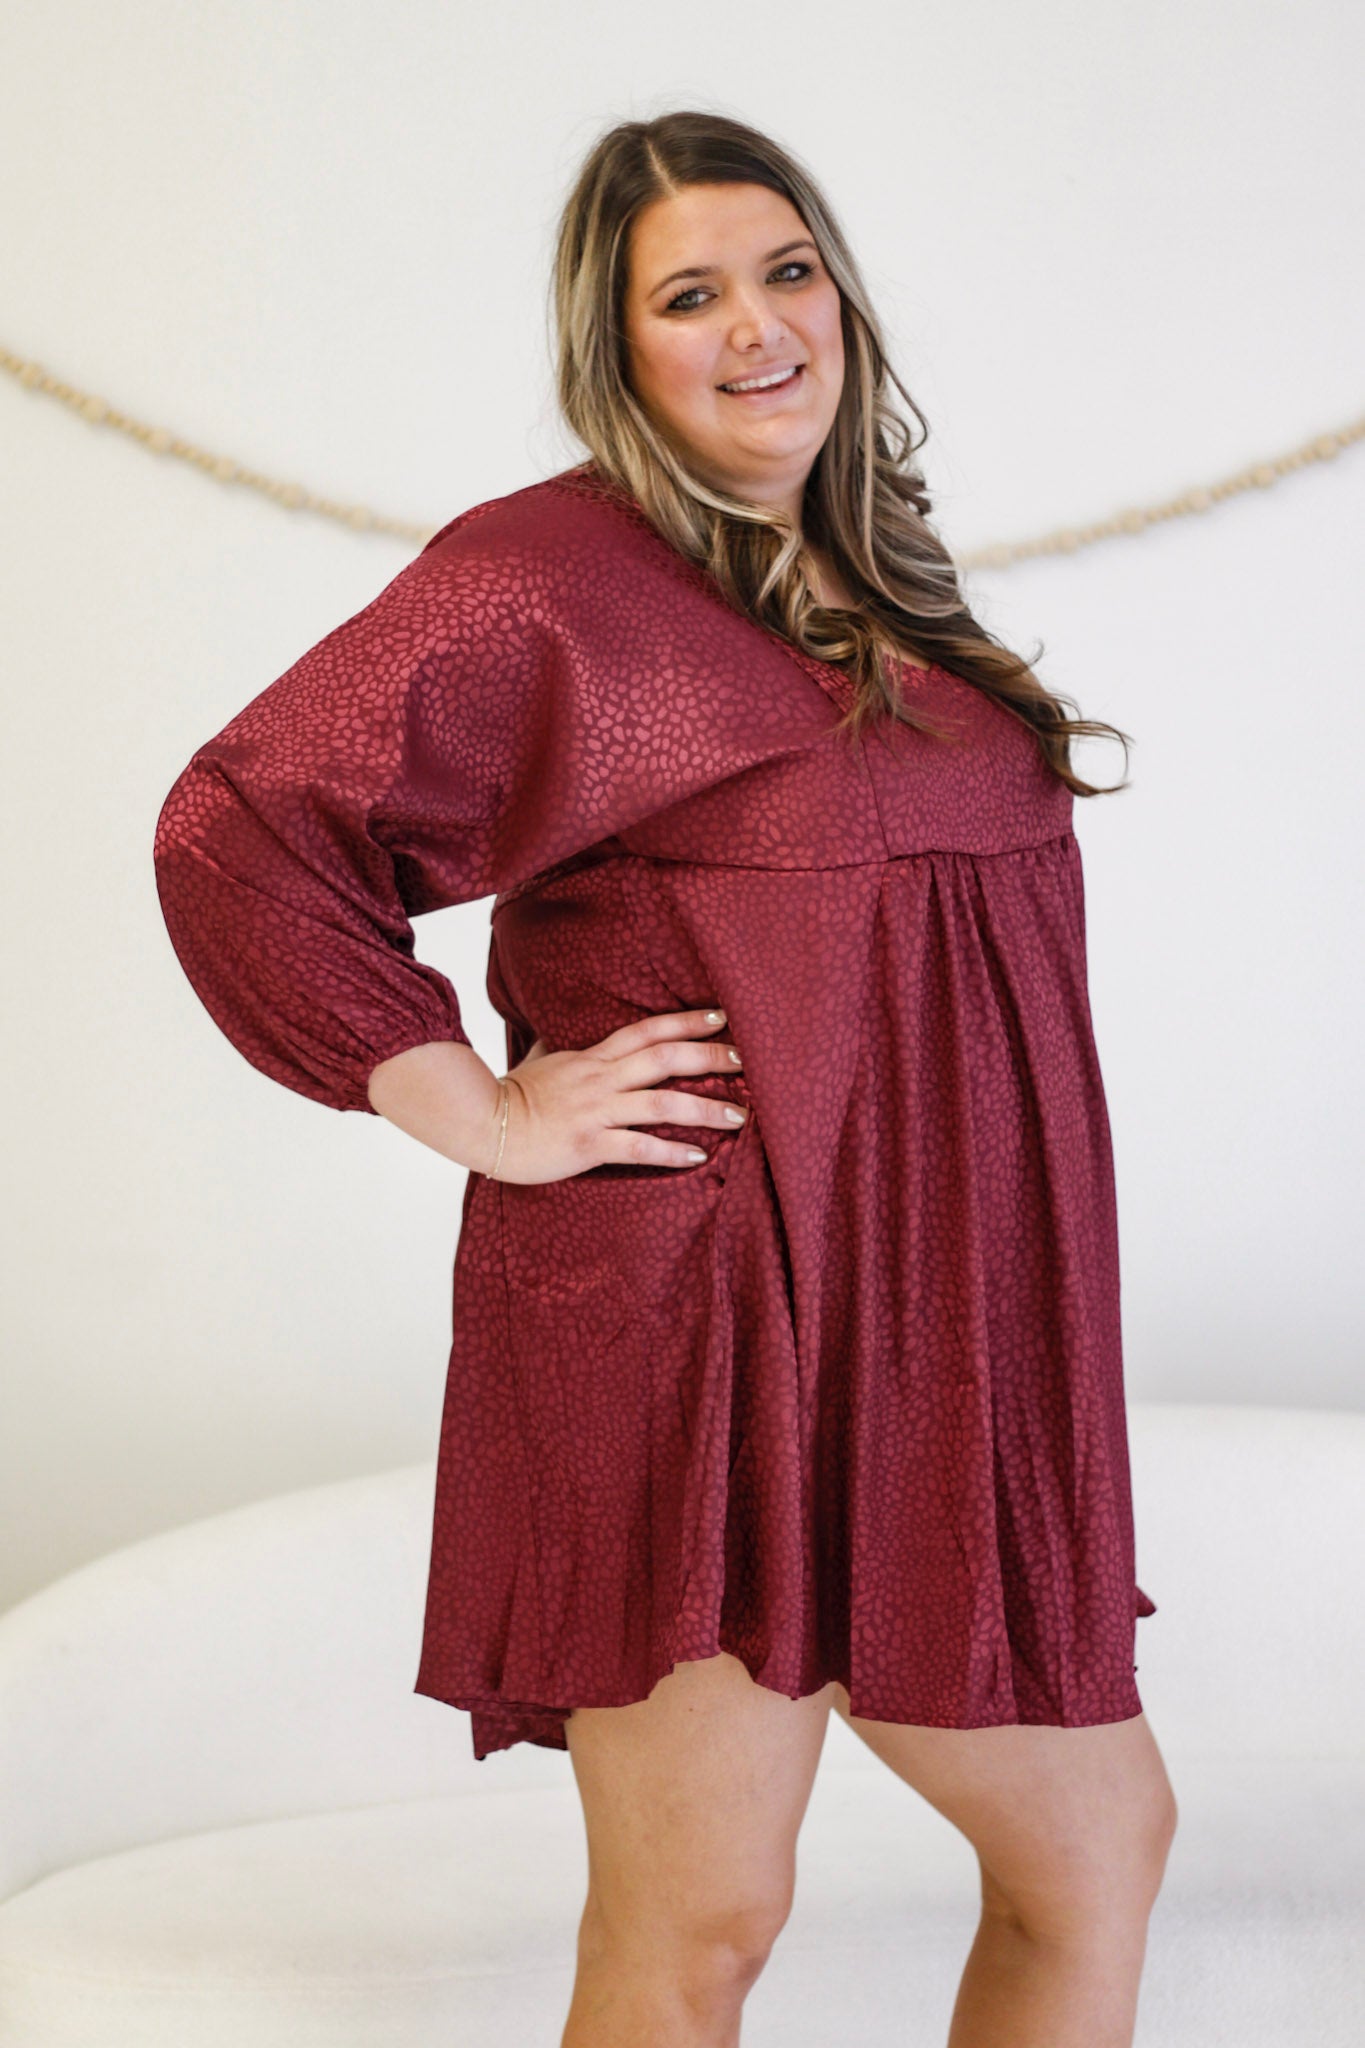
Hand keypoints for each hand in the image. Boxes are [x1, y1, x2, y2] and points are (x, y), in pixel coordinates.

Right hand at [488, 1008, 746, 1184]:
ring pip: (660, 1103)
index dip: (685, 1022)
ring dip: (704, 1108)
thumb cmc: (511, 1095)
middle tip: (745, 1059)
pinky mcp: (588, 1145)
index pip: (647, 1030)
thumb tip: (557, 1035)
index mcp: (592, 1057)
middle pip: (664, 1058)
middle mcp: (600, 1079)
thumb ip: (557, 1047)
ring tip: (739, 1116)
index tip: (721, 1017)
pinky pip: (638, 1146)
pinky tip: (698, 1156)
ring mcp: (595, 1111)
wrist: (481, 1125)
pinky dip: (671, 1150)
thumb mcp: (538, 1060)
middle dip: (708, 1056)